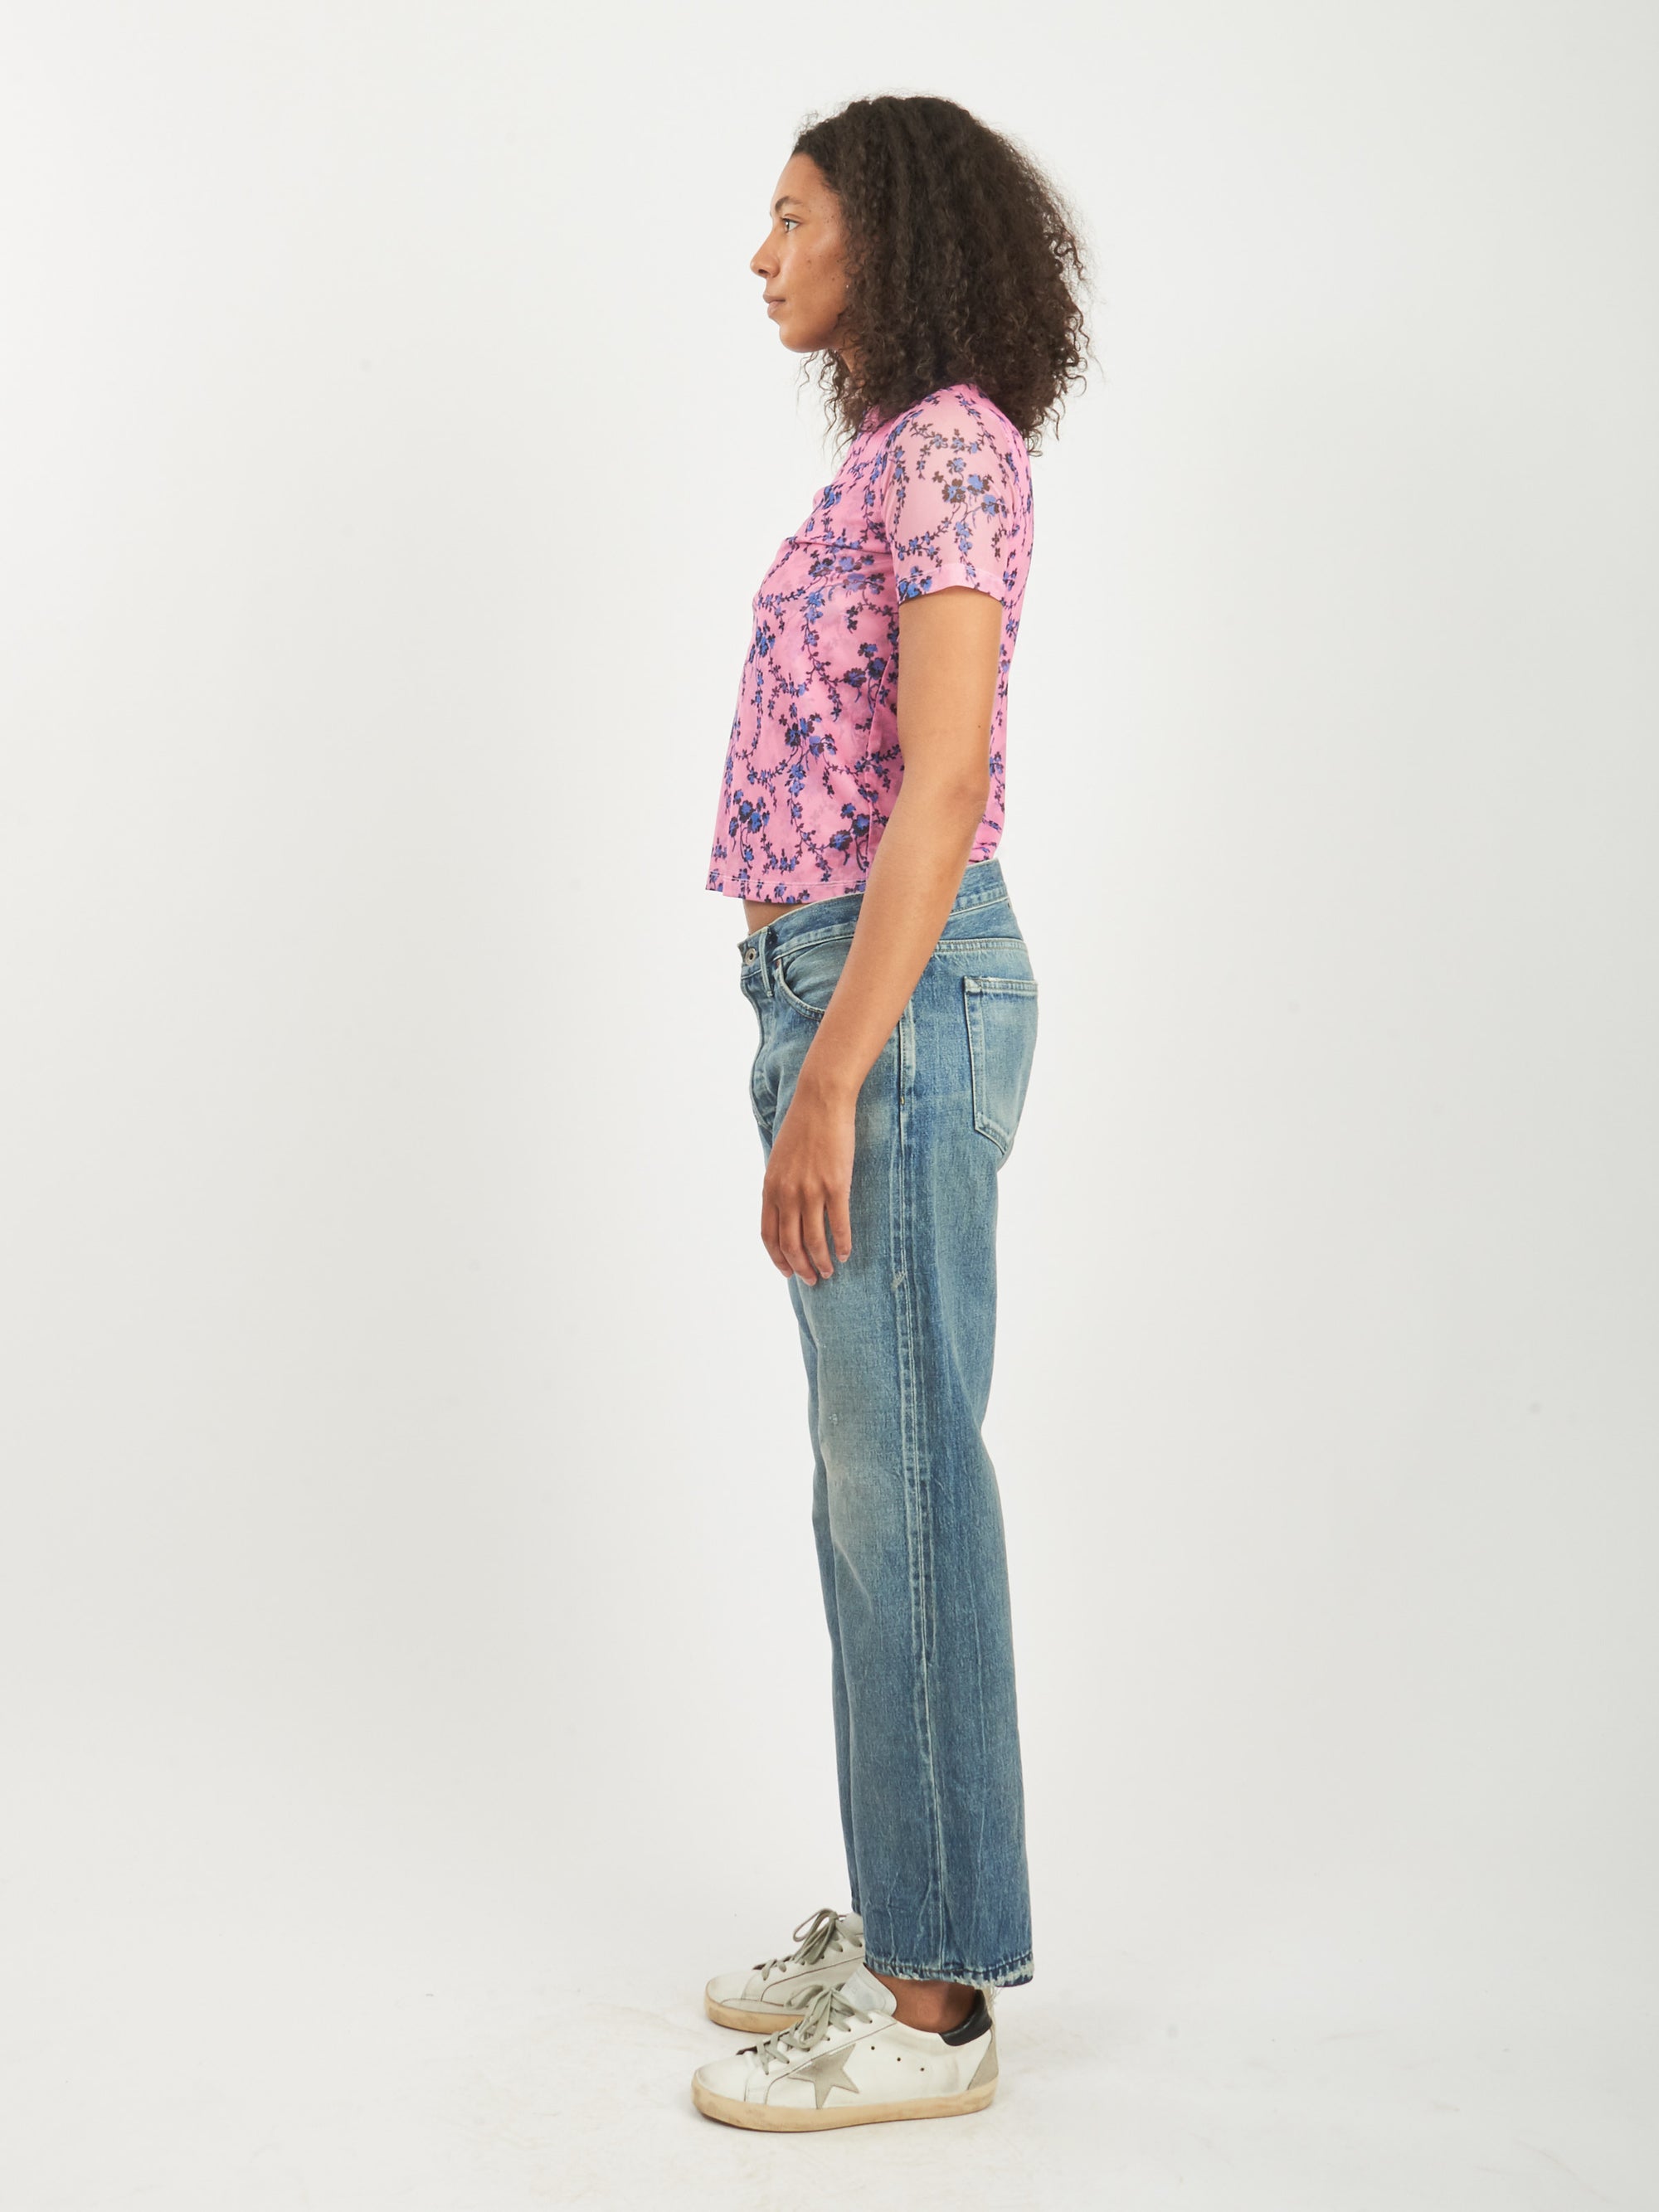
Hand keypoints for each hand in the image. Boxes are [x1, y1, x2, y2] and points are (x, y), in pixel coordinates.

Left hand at [761, 1069, 855, 1283]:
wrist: (821, 1100)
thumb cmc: (802, 1127)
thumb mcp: (780, 1159)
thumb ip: (779, 1186)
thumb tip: (784, 1210)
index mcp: (771, 1188)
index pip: (769, 1235)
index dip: (777, 1258)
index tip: (787, 1271)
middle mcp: (787, 1193)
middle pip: (790, 1243)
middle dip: (800, 1267)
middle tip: (812, 1280)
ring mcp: (811, 1190)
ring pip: (814, 1240)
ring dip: (821, 1261)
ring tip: (829, 1271)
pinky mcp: (836, 1184)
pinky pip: (838, 1224)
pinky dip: (841, 1244)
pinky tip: (846, 1253)